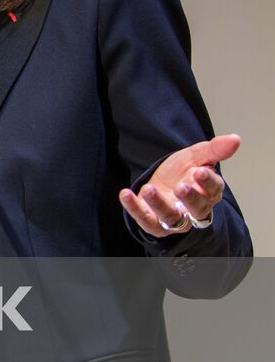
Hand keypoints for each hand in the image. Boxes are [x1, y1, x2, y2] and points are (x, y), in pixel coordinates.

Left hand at [119, 134, 239, 237]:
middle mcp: (194, 209)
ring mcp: (174, 219)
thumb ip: (213, 150)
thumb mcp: (194, 156)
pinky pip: (145, 220)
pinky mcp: (154, 223)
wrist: (160, 182)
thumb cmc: (181, 172)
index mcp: (208, 192)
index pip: (214, 190)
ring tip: (149, 189)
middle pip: (197, 208)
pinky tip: (126, 194)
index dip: (208, 182)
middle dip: (190, 198)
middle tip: (181, 187)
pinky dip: (135, 208)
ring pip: (171, 217)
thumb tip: (235, 138)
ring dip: (159, 204)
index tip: (199, 171)